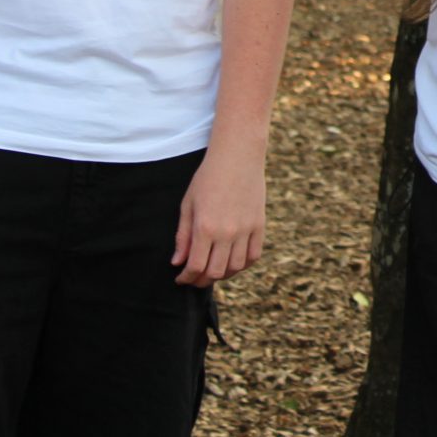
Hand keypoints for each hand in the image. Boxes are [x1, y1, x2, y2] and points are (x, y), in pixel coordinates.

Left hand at [172, 144, 264, 285]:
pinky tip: (233, 261)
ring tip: (213, 270)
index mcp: (205, 228)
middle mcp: (227, 232)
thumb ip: (183, 236)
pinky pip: (253, 255)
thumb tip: (177, 262)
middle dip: (201, 280)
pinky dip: (243, 264)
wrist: (238, 156)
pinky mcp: (259, 224)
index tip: (181, 278)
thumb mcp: (188, 205)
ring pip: (235, 267)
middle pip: (215, 272)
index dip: (186, 278)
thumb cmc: (208, 178)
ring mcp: (246, 229)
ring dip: (222, 274)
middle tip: (195, 278)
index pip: (195, 267)